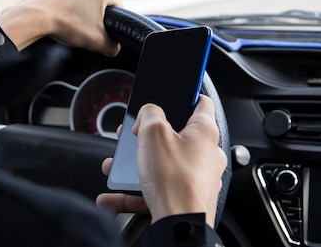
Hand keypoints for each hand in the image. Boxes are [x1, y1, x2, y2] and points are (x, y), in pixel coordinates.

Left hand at [0, 0, 122, 54]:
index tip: (101, 32)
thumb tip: (114, 47)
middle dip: (95, 16)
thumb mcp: (97, 41)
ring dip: (80, 11)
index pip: (118, 8)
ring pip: (83, 0)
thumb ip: (112, 46)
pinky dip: (65, 7)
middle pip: (100, 3)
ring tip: (71, 25)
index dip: (112, 23)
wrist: (34, 16)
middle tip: (85, 30)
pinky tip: (60, 19)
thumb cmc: (66, 24)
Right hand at [96, 95, 226, 227]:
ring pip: (163, 164)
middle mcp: (206, 154)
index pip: (201, 102)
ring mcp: (198, 177)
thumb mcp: (153, 133)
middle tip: (134, 136)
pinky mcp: (187, 197)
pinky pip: (158, 189)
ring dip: (138, 165)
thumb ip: (149, 114)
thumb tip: (148, 113)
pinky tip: (114, 195)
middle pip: (175, 134)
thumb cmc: (175, 182)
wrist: (179, 226)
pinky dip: (136, 190)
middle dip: (149, 136)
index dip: (186, 94)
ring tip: (117, 168)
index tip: (174, 94)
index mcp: (205, 132)